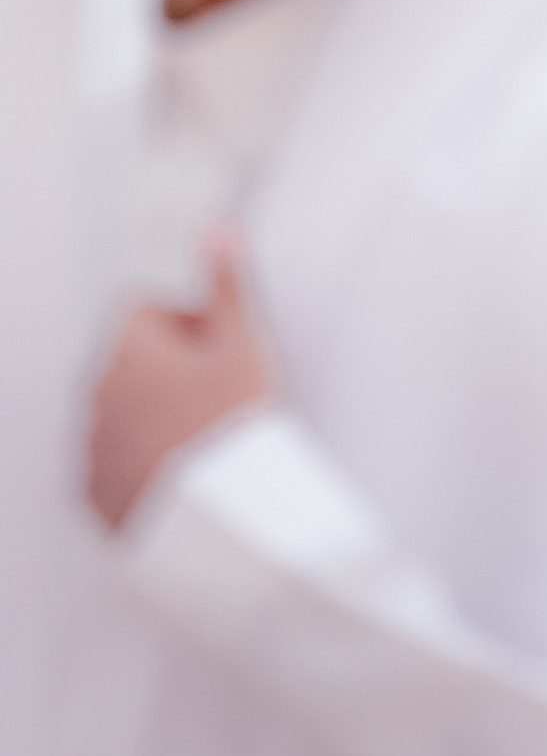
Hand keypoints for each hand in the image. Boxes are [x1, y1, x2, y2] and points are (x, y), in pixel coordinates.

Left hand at [87, 240, 275, 529]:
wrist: (222, 524)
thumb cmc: (234, 426)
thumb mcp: (244, 345)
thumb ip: (228, 285)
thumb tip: (217, 230)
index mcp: (125, 348)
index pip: (146, 308)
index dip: (191, 320)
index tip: (223, 345)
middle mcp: (95, 395)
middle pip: (135, 360)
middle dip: (174, 366)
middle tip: (224, 391)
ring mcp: (92, 448)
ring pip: (125, 411)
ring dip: (157, 412)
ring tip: (209, 437)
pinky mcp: (97, 496)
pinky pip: (117, 461)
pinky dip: (145, 460)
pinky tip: (188, 473)